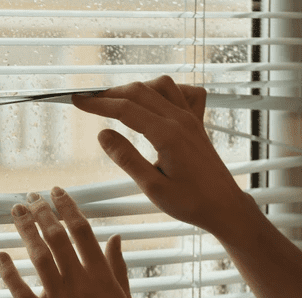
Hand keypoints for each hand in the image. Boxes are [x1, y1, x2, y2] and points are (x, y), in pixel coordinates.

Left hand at [0, 188, 134, 297]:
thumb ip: (117, 267)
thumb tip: (115, 236)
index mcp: (101, 276)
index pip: (82, 230)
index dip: (68, 207)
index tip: (57, 191)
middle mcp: (78, 281)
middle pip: (56, 236)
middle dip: (42, 211)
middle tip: (30, 196)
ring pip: (38, 255)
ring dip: (25, 230)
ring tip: (15, 210)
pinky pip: (20, 290)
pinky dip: (8, 271)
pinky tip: (0, 254)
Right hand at [72, 75, 253, 239]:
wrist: (225, 207)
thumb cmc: (191, 202)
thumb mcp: (152, 187)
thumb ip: (126, 158)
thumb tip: (102, 134)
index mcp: (168, 135)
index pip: (125, 109)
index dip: (98, 104)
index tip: (77, 101)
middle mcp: (180, 120)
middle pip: (139, 91)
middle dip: (109, 93)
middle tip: (87, 100)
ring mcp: (191, 118)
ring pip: (160, 86)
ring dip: (135, 88)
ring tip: (115, 101)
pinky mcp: (197, 123)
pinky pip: (183, 93)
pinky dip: (165, 90)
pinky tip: (154, 101)